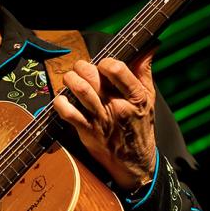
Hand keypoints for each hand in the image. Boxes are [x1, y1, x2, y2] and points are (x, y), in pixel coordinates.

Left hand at [53, 51, 156, 190]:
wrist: (136, 163)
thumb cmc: (140, 126)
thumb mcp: (149, 98)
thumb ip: (145, 71)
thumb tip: (149, 47)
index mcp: (136, 96)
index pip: (116, 69)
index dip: (104, 61)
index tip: (102, 65)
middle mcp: (118, 106)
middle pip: (93, 76)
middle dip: (81, 67)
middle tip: (80, 69)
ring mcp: (102, 119)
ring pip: (80, 90)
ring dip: (70, 79)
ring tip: (70, 79)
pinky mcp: (88, 132)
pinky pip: (68, 113)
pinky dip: (60, 103)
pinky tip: (62, 100)